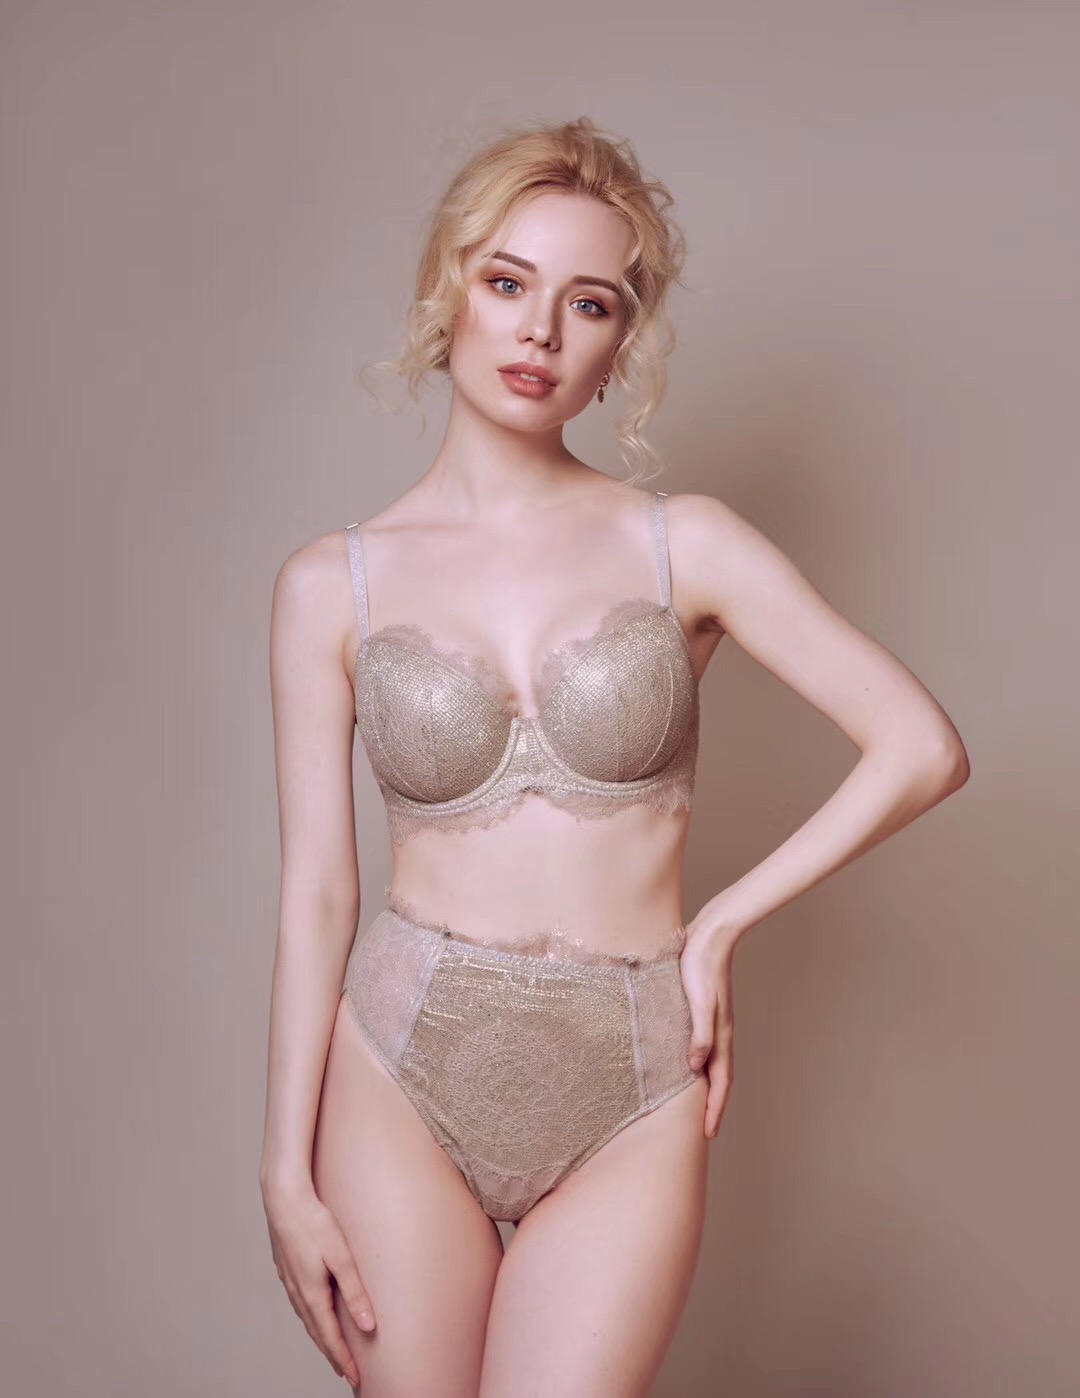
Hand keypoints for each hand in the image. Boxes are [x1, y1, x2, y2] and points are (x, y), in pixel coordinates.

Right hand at [261, 1177, 374, 1386]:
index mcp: (312, 1293)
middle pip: (317, 1333)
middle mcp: (298, 1292)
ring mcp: (289, 1281)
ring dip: (322, 1337)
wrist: (283, 1197)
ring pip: (307, 1319)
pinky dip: (312, 1318)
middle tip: (347, 1372)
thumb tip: (368, 1325)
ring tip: (334, 1348)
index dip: (343, 1359)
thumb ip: (355, 1291)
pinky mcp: (286, 1269)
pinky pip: (301, 1303)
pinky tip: (316, 1313)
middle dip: (332, 1354)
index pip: (330, 1337)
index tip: (355, 1379)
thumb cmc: (314, 1222)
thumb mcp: (341, 1257)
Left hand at [679, 911, 739, 1138]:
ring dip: (706, 1087)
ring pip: (712, 1064)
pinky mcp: (703, 1011)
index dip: (714, 1109)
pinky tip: (688, 1065)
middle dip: (713, 1106)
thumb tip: (695, 1067)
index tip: (708, 1134)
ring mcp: (714, 1023)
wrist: (710, 935)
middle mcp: (720, 1033)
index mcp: (721, 1035)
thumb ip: (699, 1034)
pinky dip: (699, 1065)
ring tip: (696, 1105)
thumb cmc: (700, 966)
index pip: (720, 1082)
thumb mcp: (699, 1002)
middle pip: (719, 1078)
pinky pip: (704, 1048)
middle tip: (705, 1131)